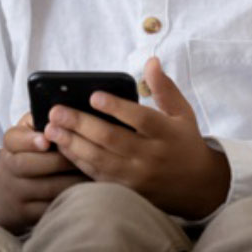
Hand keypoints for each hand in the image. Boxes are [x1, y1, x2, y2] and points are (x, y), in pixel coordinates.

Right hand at [0, 112, 84, 233]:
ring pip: (48, 188)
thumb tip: (66, 109)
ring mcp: (18, 193)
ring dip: (72, 180)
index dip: (30, 140)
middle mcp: (10, 168)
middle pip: (31, 165)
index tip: (46, 140)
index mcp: (10, 145)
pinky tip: (87, 191)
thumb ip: (40, 119)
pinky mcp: (28, 214)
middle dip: (60, 160)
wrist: (5, 193)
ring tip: (93, 171)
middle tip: (85, 153)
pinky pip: (52, 207)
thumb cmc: (26, 154)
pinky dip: (71, 199)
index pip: (14, 140)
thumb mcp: (26, 133)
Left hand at [44, 57, 228, 219]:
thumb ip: (164, 88)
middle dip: (81, 124)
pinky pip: (98, 176)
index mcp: (166, 133)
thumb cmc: (185, 143)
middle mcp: (151, 156)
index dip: (116, 107)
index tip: (93, 95)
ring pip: (100, 160)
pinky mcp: (128, 191)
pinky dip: (78, 162)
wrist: (200, 189)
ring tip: (50, 128)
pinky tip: (62, 147)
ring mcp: (138, 177)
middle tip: (56, 111)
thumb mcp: (182, 113)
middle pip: (112, 139)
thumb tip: (151, 60)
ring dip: (72, 144)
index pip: (139, 118)